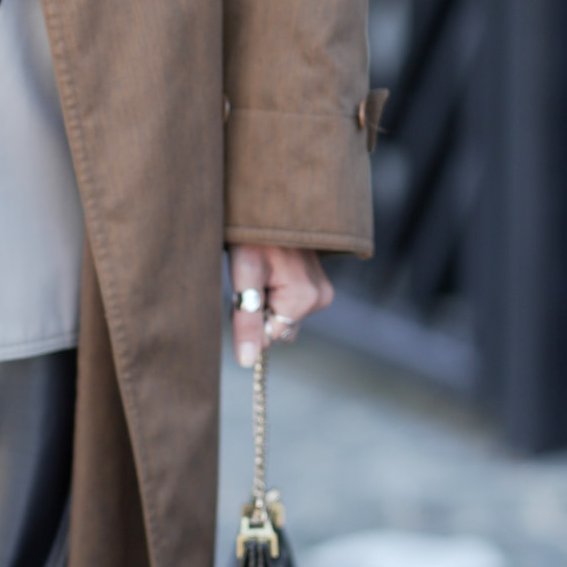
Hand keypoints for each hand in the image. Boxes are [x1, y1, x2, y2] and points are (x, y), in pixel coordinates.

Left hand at [228, 243, 330, 366]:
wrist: (269, 204)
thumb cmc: (253, 235)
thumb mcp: (243, 276)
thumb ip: (247, 321)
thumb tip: (249, 362)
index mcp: (305, 298)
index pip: (271, 337)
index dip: (250, 319)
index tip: (245, 289)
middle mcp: (321, 297)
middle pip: (280, 327)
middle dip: (260, 311)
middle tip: (251, 279)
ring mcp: (323, 290)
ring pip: (284, 316)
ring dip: (266, 302)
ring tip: (260, 271)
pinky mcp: (320, 285)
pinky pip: (292, 304)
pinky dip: (276, 294)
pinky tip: (271, 270)